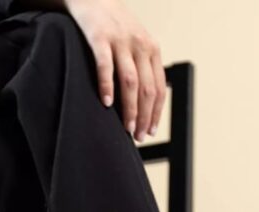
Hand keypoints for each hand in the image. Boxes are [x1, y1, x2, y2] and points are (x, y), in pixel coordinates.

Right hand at [66, 0, 165, 141]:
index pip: (159, 88)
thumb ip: (142, 67)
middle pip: (147, 89)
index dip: (156, 113)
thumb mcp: (135, 44)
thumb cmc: (113, 27)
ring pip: (131, 82)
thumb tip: (145, 104)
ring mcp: (120, 41)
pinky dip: (107, 86)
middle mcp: (140, 45)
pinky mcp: (100, 37)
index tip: (151, 131)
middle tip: (139, 136)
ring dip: (130, 109)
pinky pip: (105, 66)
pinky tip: (107, 103)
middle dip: (145, 117)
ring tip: (127, 128)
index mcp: (152, 50)